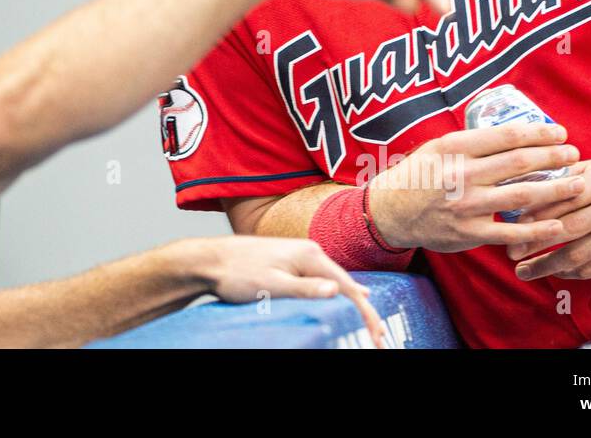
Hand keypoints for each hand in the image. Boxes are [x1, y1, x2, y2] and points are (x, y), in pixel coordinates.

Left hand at [189, 235, 386, 347]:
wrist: (211, 259)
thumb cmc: (238, 272)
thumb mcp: (272, 285)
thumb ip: (305, 289)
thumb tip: (339, 290)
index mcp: (310, 255)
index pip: (349, 287)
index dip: (365, 312)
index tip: (377, 334)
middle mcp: (309, 251)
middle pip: (346, 284)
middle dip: (364, 311)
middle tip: (379, 338)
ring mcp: (300, 256)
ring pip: (335, 282)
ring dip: (351, 304)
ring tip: (369, 325)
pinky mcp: (291, 262)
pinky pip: (321, 280)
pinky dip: (336, 295)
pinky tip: (344, 298)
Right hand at [370, 122, 584, 252]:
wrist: (390, 211)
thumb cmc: (418, 174)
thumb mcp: (437, 147)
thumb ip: (471, 142)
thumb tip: (515, 133)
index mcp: (454, 148)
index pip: (506, 135)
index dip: (539, 133)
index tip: (559, 133)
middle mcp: (461, 174)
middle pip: (519, 162)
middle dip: (553, 157)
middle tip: (575, 153)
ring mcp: (466, 205)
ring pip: (522, 195)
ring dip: (556, 189)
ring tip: (578, 183)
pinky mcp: (469, 232)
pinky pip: (511, 232)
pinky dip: (538, 229)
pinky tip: (558, 224)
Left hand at [506, 159, 590, 280]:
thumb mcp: (587, 169)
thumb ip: (556, 178)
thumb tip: (515, 191)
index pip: (562, 200)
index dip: (534, 215)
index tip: (510, 226)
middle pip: (569, 229)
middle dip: (535, 243)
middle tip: (511, 253)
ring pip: (580, 255)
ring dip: (548, 266)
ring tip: (524, 270)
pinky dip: (570, 272)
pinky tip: (553, 271)